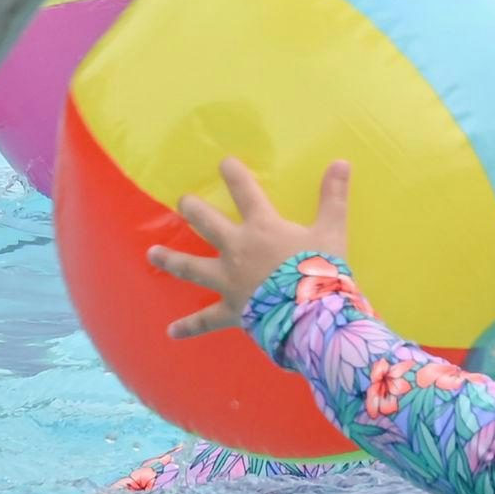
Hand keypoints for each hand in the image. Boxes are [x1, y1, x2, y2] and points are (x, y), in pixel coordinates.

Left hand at [150, 157, 347, 338]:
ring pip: (192, 267)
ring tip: (152, 253)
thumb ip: (333, 196)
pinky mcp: (229, 310)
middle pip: (208, 224)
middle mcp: (237, 250)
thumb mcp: (332, 230)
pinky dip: (188, 327)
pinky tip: (171, 332)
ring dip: (171, 259)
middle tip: (183, 202)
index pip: (245, 192)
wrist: (310, 314)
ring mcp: (229, 281)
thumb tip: (342, 161)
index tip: (223, 162)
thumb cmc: (321, 271)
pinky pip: (205, 320)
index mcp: (262, 228)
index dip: (234, 175)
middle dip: (193, 210)